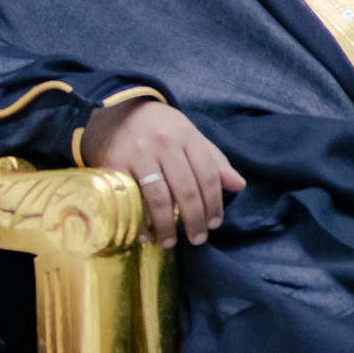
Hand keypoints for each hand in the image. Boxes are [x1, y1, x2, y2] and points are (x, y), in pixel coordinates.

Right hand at [82, 99, 245, 247]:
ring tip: (170, 242)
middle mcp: (164, 143)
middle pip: (186, 189)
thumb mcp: (191, 137)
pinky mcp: (113, 164)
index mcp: (187, 136)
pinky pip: (130, 198)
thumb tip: (239, 185)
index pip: (208, 174)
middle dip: (195, 219)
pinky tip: (145, 235)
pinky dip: (138, 220)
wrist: (119, 110)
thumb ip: (214, 161)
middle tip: (198, 239)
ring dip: (166, 225)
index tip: (215, 223)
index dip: (214, 203)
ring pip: (159, 197)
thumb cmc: (162, 129)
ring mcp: (138, 154)